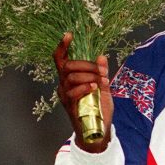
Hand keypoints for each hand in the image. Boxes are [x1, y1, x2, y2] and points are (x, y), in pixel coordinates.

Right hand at [53, 32, 113, 152]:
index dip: (62, 47)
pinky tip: (95, 87)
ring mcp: (65, 96)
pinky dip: (85, 86)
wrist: (98, 130)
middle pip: (68, 66)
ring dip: (89, 76)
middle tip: (102, 71)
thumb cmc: (99, 108)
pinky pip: (73, 92)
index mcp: (70, 78)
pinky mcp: (69, 106)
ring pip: (71, 77)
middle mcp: (63, 85)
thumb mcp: (103, 87)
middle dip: (86, 64)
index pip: (61, 60)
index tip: (69, 34)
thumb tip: (101, 56)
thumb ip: (101, 72)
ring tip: (102, 81)